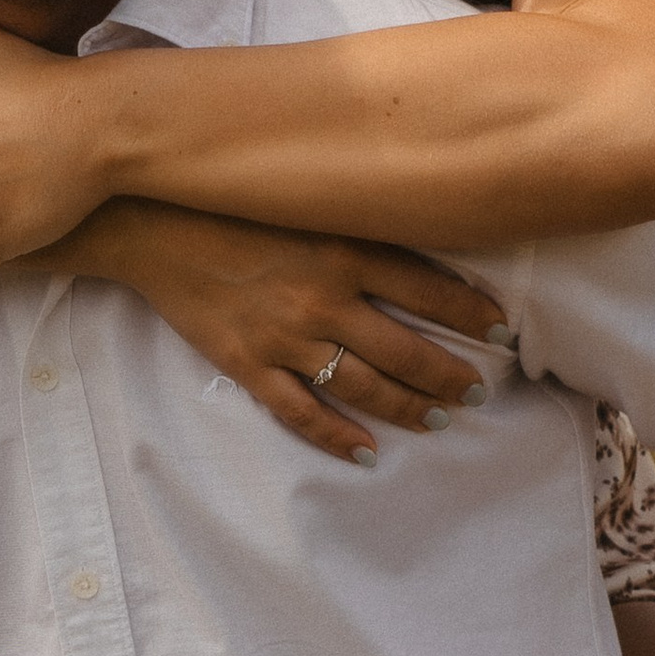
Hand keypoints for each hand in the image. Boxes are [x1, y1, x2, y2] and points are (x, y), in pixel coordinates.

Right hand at [70, 202, 506, 462]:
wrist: (151, 224)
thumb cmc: (232, 204)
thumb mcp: (305, 202)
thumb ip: (357, 224)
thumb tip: (415, 241)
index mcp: (343, 251)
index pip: (427, 288)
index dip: (471, 314)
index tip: (504, 331)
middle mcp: (323, 298)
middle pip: (404, 350)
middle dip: (448, 376)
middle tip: (477, 393)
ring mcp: (285, 338)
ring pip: (363, 386)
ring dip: (407, 407)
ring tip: (438, 420)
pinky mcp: (248, 365)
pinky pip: (301, 412)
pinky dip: (337, 437)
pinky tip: (367, 453)